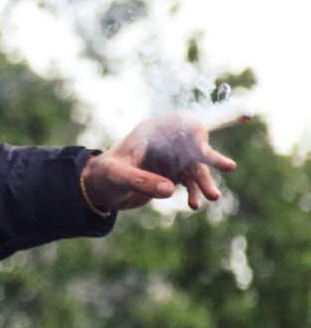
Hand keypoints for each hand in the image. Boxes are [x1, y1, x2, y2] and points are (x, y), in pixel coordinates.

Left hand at [81, 111, 236, 211]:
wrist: (99, 189)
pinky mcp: (171, 174)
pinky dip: (195, 191)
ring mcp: (169, 158)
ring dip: (205, 181)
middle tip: (228, 167)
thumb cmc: (103, 175)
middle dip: (209, 156)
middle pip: (194, 143)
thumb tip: (170, 189)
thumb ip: (141, 181)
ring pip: (195, 166)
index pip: (180, 122)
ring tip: (213, 197)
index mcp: (150, 132)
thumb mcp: (117, 176)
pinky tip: (194, 205)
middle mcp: (164, 143)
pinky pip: (191, 181)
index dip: (195, 130)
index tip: (202, 148)